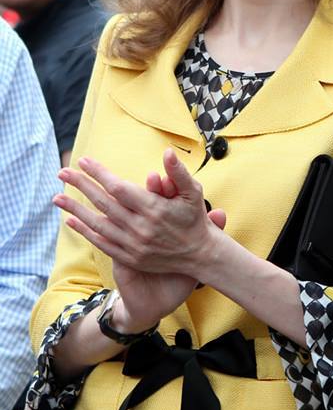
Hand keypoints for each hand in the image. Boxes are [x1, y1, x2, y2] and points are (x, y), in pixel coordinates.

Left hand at [55, 149, 227, 284]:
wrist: (199, 254)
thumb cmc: (195, 219)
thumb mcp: (193, 192)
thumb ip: (178, 173)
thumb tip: (167, 152)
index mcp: (154, 208)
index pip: (118, 187)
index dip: (99, 173)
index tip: (84, 161)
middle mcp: (140, 227)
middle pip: (103, 202)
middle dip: (80, 185)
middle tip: (63, 172)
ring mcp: (132, 244)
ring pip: (97, 223)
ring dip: (75, 209)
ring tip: (57, 196)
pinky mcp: (129, 257)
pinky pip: (101, 242)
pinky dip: (84, 231)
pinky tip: (71, 221)